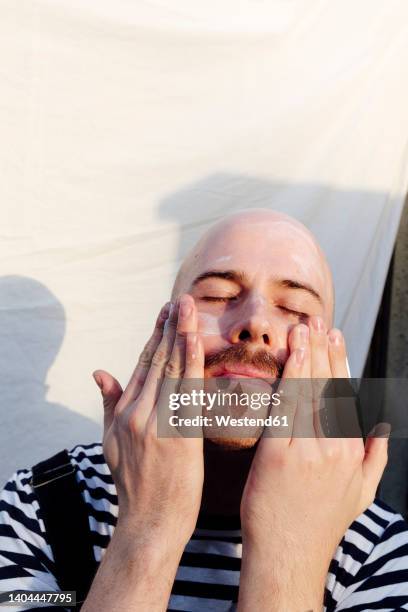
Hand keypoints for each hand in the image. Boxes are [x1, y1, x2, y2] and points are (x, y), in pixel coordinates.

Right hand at [94, 294, 204, 553]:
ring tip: (189, 308)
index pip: (142, 365)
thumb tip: (99, 371)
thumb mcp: (111, 443)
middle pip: (156, 361)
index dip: (154, 336)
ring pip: (170, 370)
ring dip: (181, 335)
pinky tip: (195, 342)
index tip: (165, 313)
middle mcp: (138, 413)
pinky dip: (191, 363)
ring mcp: (157, 424)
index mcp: (124, 413)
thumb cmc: (134, 484)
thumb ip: (108, 404)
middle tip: (180, 299)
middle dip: (169, 327)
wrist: (150, 522)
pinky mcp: (177, 435)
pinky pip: (186, 392)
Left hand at [238, 317, 388, 610]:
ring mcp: (307, 451)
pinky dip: (287, 382)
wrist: (289, 555)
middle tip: (316, 321)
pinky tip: (287, 359)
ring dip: (305, 357)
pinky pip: (284, 411)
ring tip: (302, 329)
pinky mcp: (278, 456)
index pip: (344, 394)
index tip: (334, 337)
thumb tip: (384, 428)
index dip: (338, 363)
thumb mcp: (361, 493)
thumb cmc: (319, 524)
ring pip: (308, 394)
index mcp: (349, 450)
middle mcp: (332, 447)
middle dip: (322, 351)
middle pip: (328, 387)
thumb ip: (375, 457)